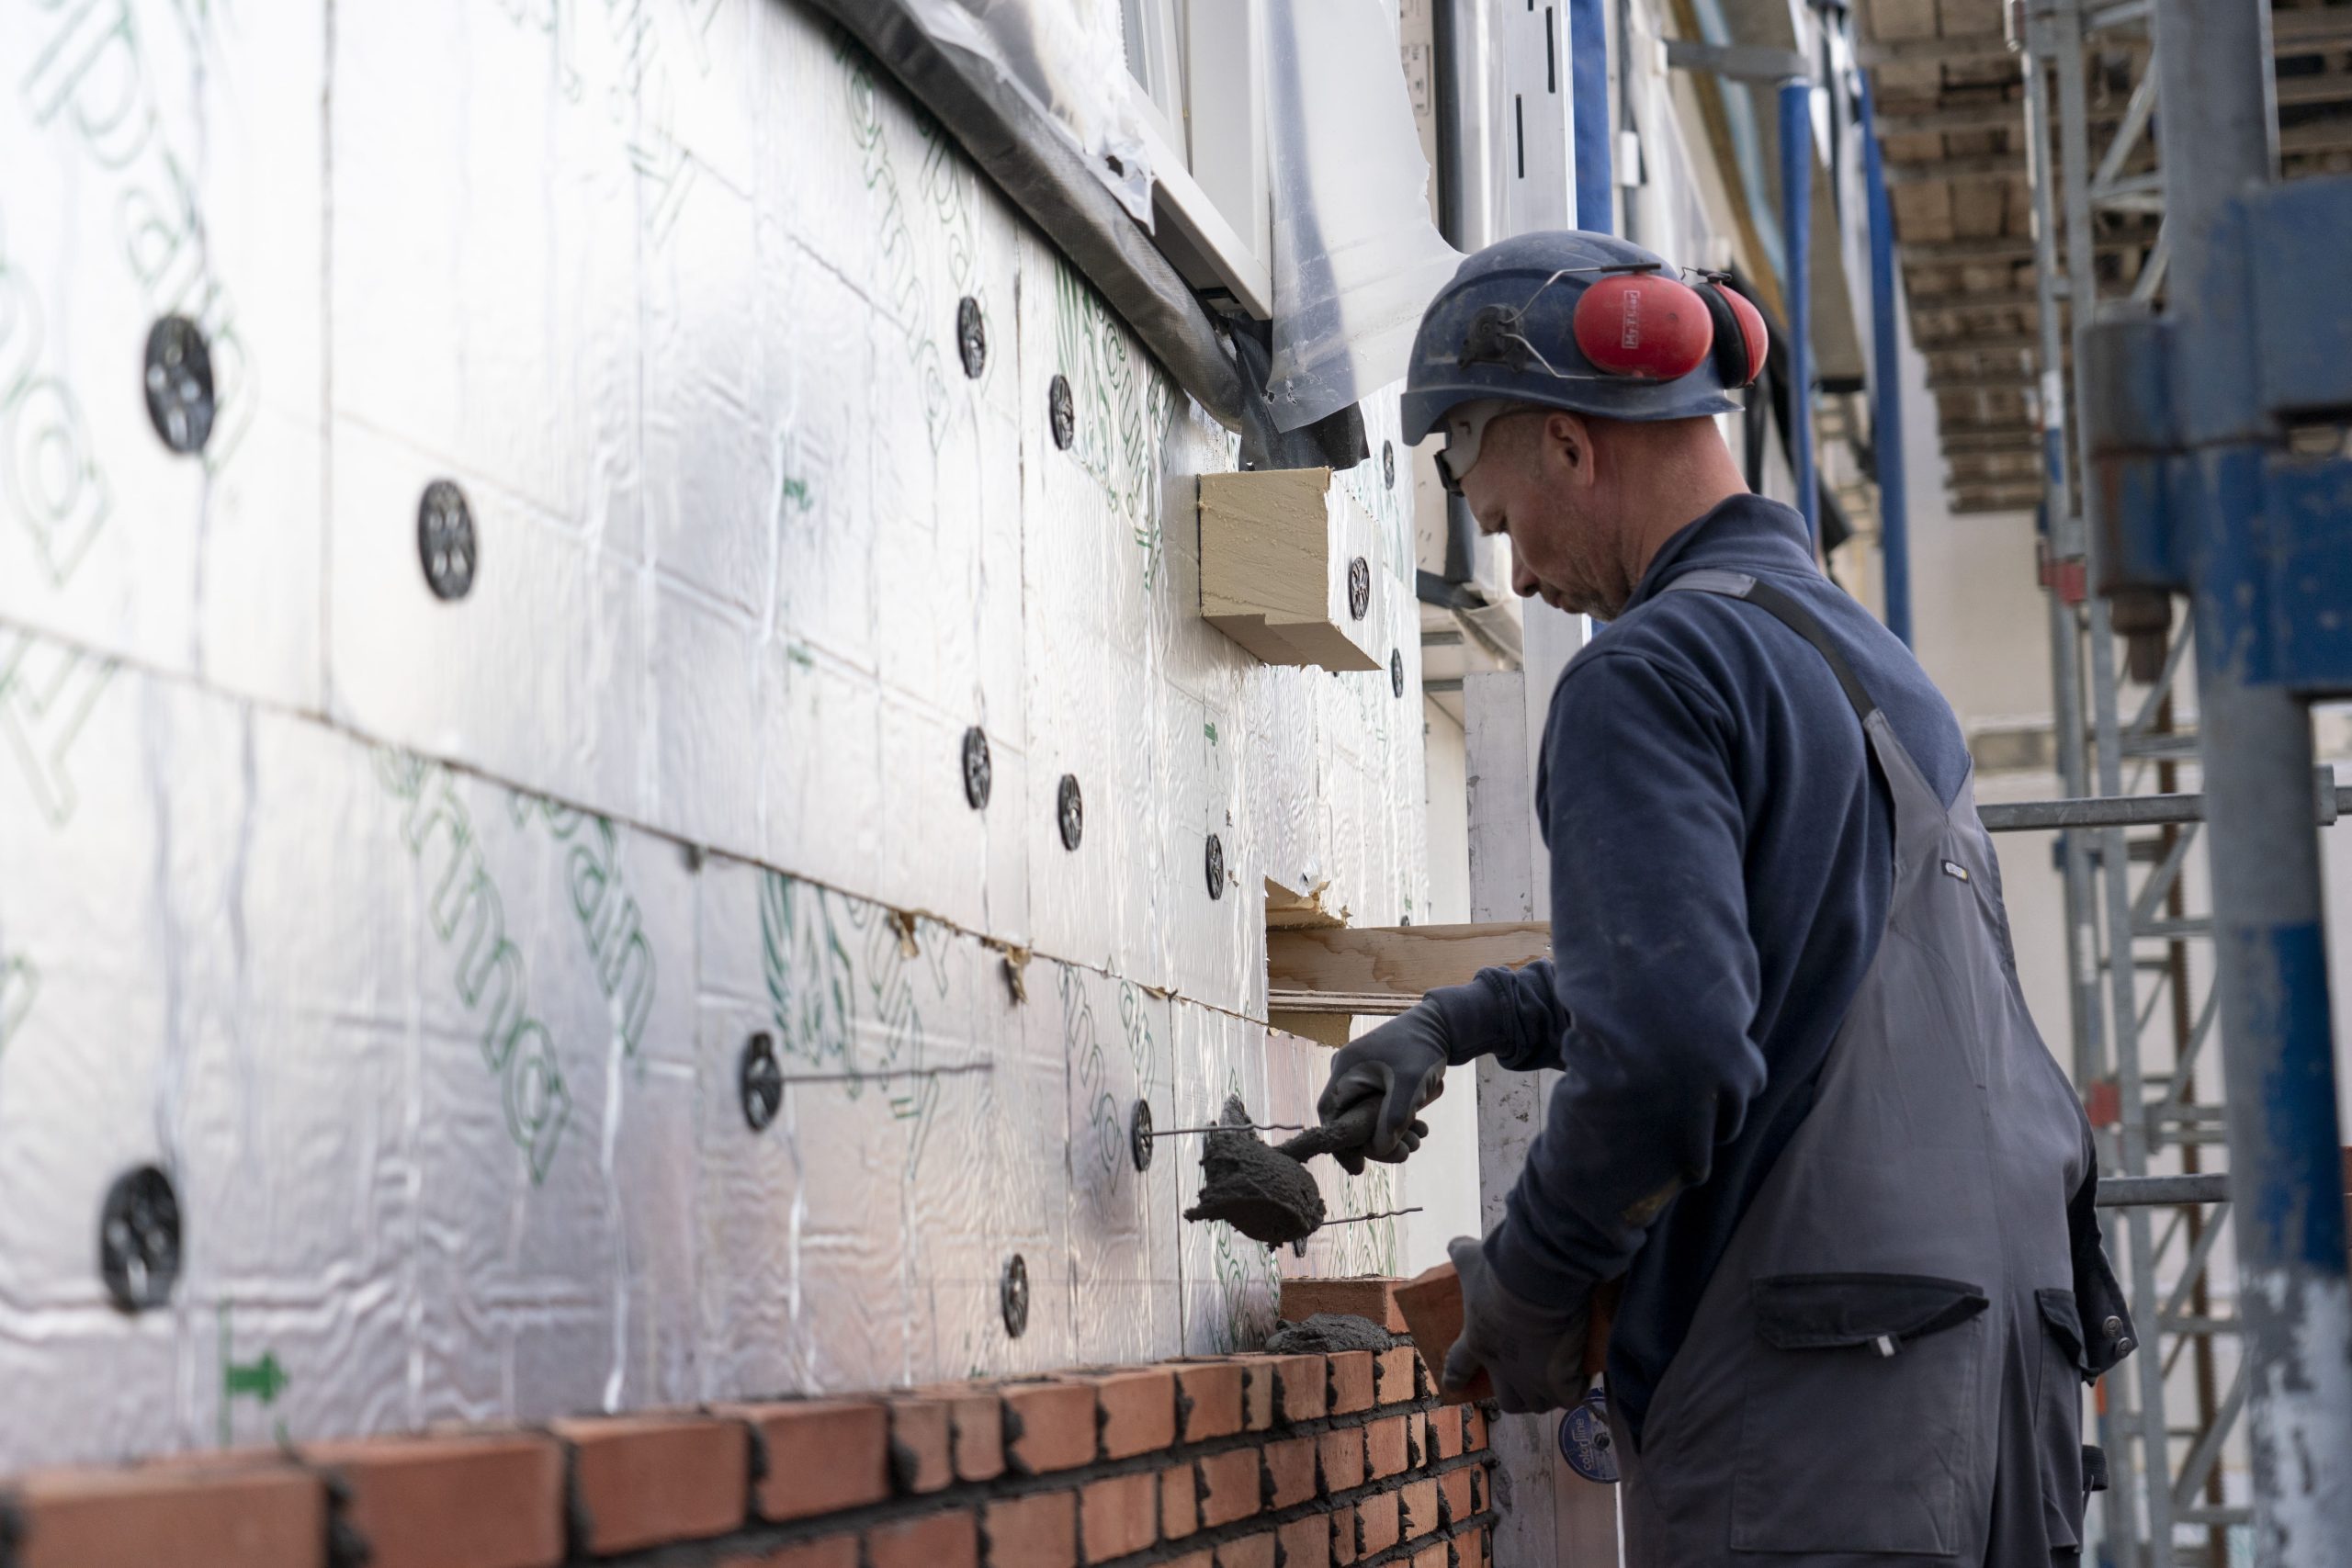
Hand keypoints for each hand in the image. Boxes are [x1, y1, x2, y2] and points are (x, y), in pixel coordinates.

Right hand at [1316, 1001, 1450, 1174]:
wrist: (1440, 1025)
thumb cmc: (1421, 1049)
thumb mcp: (1409, 1085)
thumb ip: (1393, 1118)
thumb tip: (1379, 1149)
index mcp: (1345, 1071)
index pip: (1330, 1116)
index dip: (1341, 1145)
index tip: (1359, 1168)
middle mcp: (1347, 1074)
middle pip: (1351, 1121)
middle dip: (1377, 1142)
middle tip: (1406, 1153)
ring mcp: (1361, 1077)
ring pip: (1368, 1118)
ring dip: (1392, 1134)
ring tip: (1419, 1138)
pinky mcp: (1376, 1080)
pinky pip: (1379, 1109)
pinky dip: (1397, 1121)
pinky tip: (1419, 1127)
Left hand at [1441, 1234, 1589, 1414]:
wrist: (1540, 1281)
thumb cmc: (1501, 1271)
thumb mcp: (1472, 1259)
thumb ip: (1461, 1252)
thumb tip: (1455, 1244)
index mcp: (1478, 1342)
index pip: (1458, 1366)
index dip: (1455, 1376)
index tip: (1452, 1384)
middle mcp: (1504, 1367)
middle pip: (1508, 1401)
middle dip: (1513, 1394)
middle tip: (1522, 1379)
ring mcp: (1534, 1378)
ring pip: (1538, 1404)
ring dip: (1543, 1395)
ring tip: (1553, 1381)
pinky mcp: (1563, 1379)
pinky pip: (1570, 1397)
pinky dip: (1574, 1389)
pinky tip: (1579, 1378)